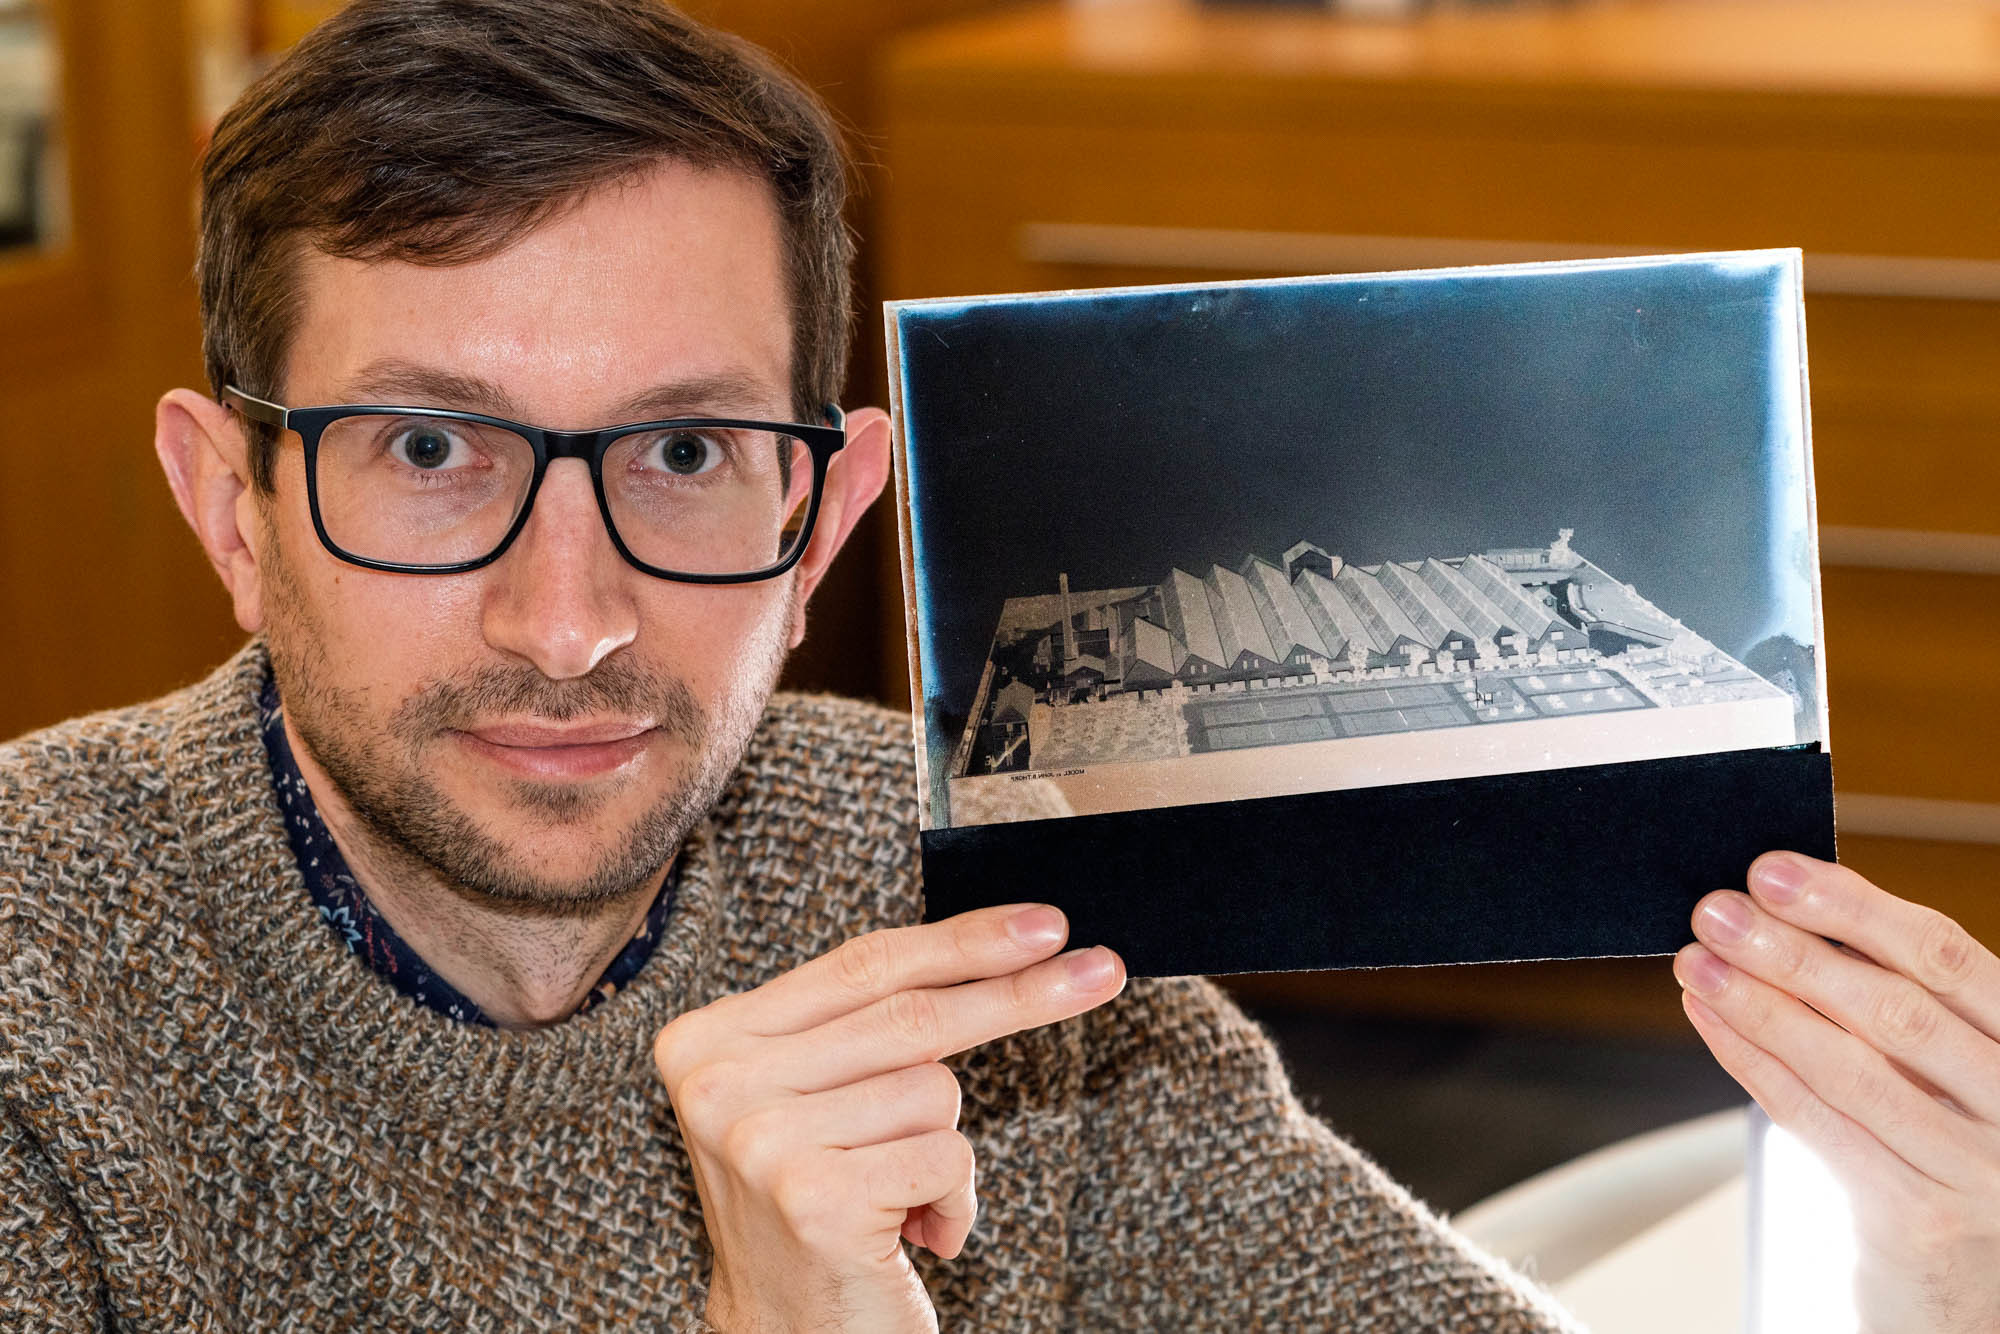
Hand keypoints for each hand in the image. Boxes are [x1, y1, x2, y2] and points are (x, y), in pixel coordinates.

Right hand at [652, 904, 1125, 1333]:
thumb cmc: (819, 1206)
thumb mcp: (819, 1098)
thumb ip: (869, 1024)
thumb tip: (1006, 947)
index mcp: (710, 1040)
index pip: (863, 965)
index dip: (964, 939)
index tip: (1046, 924)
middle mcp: (719, 1085)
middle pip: (910, 1015)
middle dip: (1018, 994)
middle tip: (1101, 972)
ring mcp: (762, 1143)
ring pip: (934, 1090)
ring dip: (945, 1151)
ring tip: (899, 1199)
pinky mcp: (815, 1202)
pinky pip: (945, 1156)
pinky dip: (953, 1200)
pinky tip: (911, 1235)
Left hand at [1676, 852, 1999, 1332]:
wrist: (1970, 1275)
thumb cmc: (1943, 1132)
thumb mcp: (1945, 1056)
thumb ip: (1892, 989)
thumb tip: (1780, 902)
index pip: (1944, 956)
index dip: (1854, 907)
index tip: (1771, 871)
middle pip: (1895, 1009)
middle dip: (1792, 952)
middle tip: (1714, 909)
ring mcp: (1977, 1166)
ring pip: (1850, 1068)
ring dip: (1758, 1005)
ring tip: (1695, 960)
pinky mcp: (1920, 1215)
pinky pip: (1818, 1124)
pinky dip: (1754, 1063)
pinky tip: (1707, 1018)